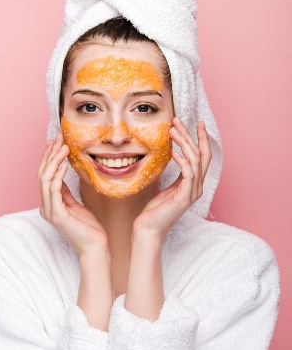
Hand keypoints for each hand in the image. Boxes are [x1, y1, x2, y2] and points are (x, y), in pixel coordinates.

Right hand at [37, 133, 108, 256]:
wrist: (95, 248)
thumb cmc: (88, 228)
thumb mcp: (75, 205)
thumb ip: (66, 192)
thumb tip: (62, 174)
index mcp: (49, 204)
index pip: (45, 175)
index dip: (49, 157)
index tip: (56, 141)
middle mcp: (46, 206)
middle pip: (42, 174)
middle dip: (50, 154)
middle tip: (58, 137)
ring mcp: (50, 211)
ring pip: (45, 179)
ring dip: (54, 160)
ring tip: (63, 146)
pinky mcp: (58, 216)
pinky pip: (54, 190)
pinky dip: (58, 175)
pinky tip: (64, 164)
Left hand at [132, 117, 211, 241]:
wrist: (148, 229)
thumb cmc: (154, 210)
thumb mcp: (166, 188)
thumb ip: (174, 175)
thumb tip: (173, 156)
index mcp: (193, 183)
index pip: (202, 156)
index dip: (201, 139)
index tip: (196, 123)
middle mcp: (197, 187)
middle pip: (202, 155)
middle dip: (192, 135)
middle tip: (179, 120)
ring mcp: (193, 192)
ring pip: (195, 160)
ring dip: (184, 143)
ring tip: (172, 130)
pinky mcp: (185, 198)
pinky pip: (189, 174)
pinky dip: (183, 161)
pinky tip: (175, 152)